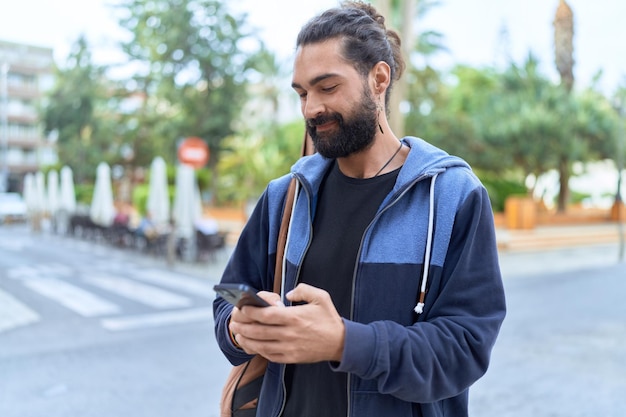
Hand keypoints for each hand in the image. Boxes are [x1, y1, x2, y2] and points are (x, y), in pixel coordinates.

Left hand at [228, 284, 344, 363]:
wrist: (341, 343)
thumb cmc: (329, 318)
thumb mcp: (321, 297)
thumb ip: (303, 289)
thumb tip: (288, 294)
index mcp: (295, 317)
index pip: (266, 315)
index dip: (251, 312)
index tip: (242, 307)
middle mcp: (290, 334)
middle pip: (259, 331)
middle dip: (243, 326)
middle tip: (232, 322)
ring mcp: (290, 348)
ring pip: (261, 345)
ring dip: (247, 340)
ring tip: (237, 334)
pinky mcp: (291, 358)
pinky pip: (270, 355)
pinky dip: (258, 351)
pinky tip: (251, 345)